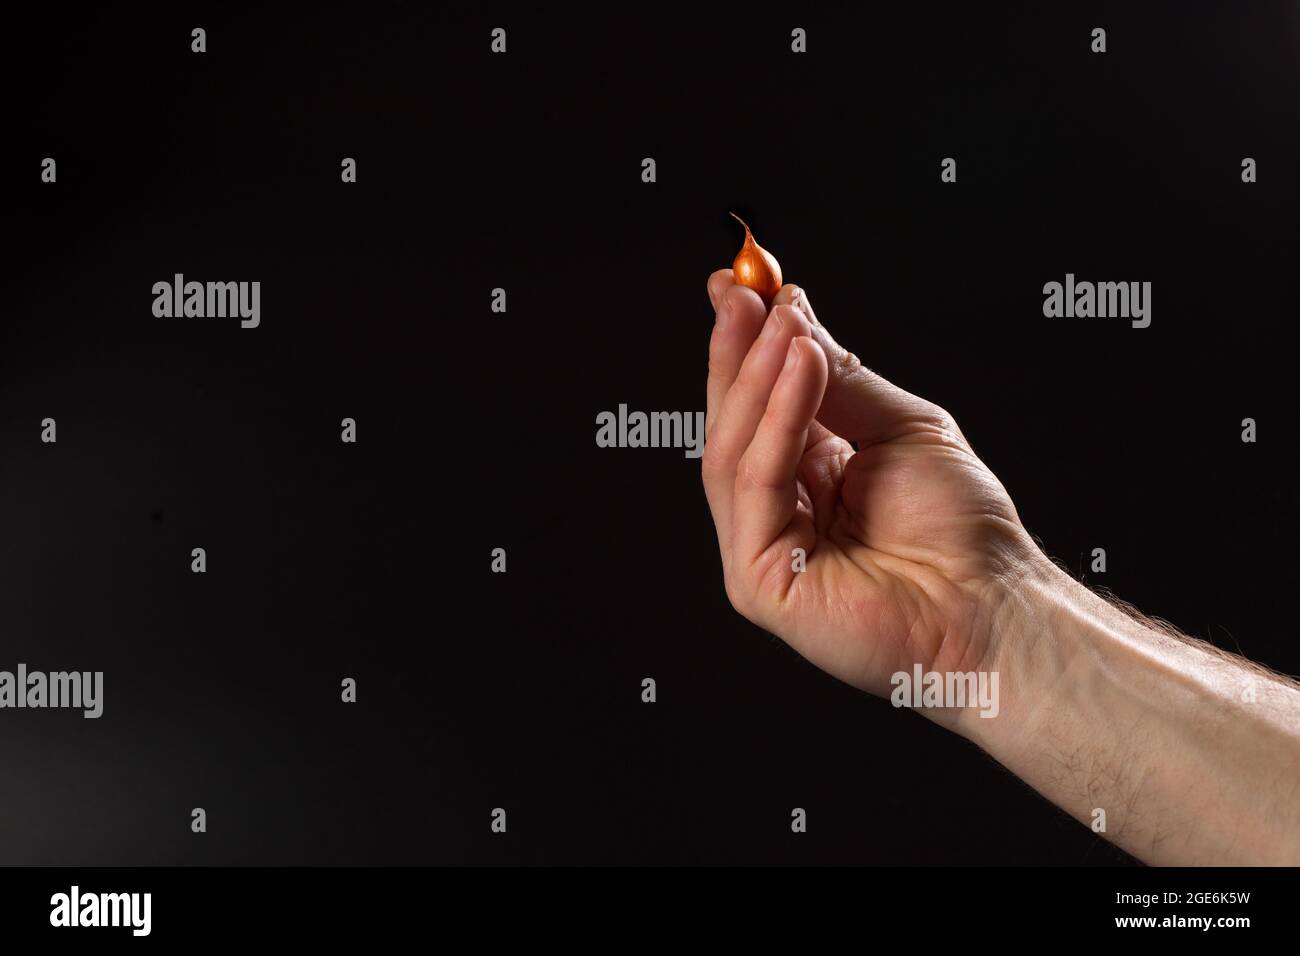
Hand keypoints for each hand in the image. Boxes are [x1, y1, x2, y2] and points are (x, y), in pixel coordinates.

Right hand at [702, 272, 1039, 720]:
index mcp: (806, 475)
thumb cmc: (961, 528)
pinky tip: (800, 369)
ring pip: (733, 450)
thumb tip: (791, 315)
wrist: (993, 602)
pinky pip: (756, 485)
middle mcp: (776, 509)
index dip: (744, 346)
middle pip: (733, 423)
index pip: (758, 404)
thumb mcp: (900, 427)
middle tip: (742, 292)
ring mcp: (761, 547)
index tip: (741, 285)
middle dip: (737, 352)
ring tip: (784, 324)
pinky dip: (777, 421)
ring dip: (758, 377)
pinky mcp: (758, 579)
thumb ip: (840, 380)